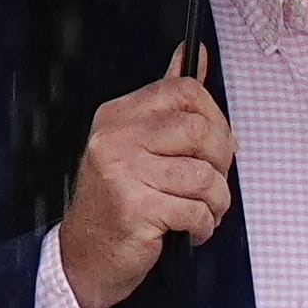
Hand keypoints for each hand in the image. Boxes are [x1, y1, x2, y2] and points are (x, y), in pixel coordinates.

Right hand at [59, 44, 233, 307]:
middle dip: (222, 164)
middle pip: (202, 131)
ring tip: (201, 212)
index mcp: (119, 114)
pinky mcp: (134, 206)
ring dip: (216, 202)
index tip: (215, 145)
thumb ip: (168, 101)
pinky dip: (203, 226)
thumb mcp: (138, 144)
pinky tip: (190, 231)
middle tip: (212, 185)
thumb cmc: (120, 200)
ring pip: (204, 175)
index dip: (216, 119)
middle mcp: (116, 137)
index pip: (185, 91)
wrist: (85, 255)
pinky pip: (195, 210)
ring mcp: (122, 171)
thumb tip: (193, 53)